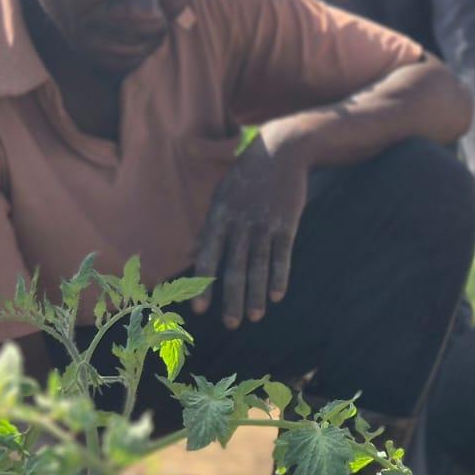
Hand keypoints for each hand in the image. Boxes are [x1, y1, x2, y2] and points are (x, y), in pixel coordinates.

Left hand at [191, 135, 309, 328]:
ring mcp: (265, 224)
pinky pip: (282, 255)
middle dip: (232, 299)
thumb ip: (207, 229)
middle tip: (231, 324)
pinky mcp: (287, 223)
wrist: (281, 150)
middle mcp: (240, 223)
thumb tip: (188, 253)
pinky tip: (277, 295)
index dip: (203, 284)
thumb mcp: (222, 198)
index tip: (200, 310)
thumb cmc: (246, 177)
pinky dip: (280, 276)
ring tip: (255, 317)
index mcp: (219, 217)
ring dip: (257, 294)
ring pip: (259, 266)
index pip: (208, 257)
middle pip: (234, 268)